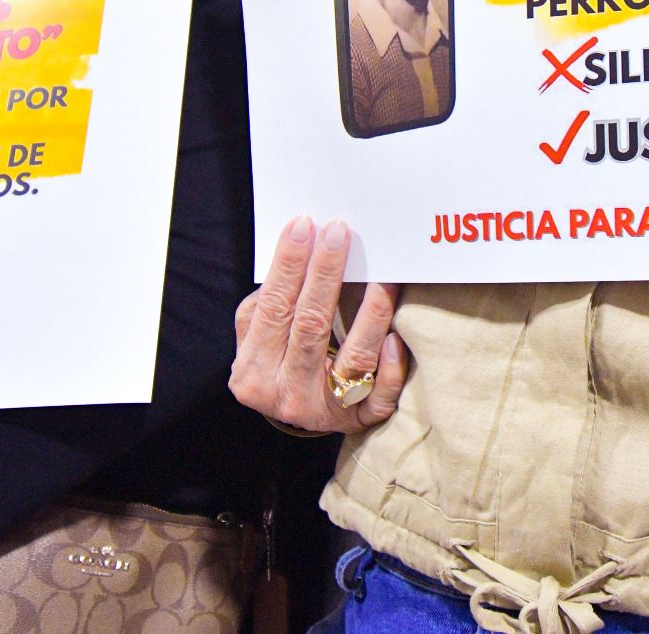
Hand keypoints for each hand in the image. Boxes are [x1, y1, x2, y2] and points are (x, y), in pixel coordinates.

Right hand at [230, 217, 405, 433]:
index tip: (304, 225)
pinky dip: (390, 368)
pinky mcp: (358, 422)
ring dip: (370, 312)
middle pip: (310, 326)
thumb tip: (299, 250)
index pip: (272, 309)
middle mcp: (286, 393)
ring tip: (380, 276)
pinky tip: (396, 338)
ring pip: (352, 358)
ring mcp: (324, 410)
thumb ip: (269, 304)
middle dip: (324, 274)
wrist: (300, 411)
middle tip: (338, 232)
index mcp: (253, 371)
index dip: (288, 266)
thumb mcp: (260, 338)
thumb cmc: (280, 359)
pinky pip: (379, 396)